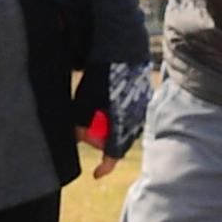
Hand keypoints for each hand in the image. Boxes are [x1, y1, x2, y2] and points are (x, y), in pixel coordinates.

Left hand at [87, 57, 153, 176]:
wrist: (125, 47)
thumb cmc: (103, 72)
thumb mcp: (85, 98)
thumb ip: (81, 121)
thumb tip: (76, 138)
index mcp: (122, 124)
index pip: (114, 154)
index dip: (104, 167)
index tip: (96, 174)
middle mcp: (136, 121)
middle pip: (119, 142)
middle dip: (103, 142)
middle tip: (87, 133)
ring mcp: (143, 110)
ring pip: (126, 128)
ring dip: (112, 127)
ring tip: (98, 113)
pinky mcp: (145, 98)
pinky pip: (132, 114)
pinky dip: (120, 114)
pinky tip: (110, 100)